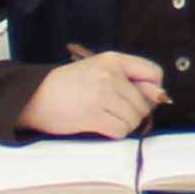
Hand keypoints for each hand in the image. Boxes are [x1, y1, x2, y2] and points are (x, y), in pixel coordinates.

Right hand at [14, 48, 167, 137]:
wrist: (34, 96)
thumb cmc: (69, 85)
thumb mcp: (99, 70)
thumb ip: (129, 80)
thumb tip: (160, 97)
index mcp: (113, 60)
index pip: (153, 73)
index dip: (153, 90)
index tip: (141, 98)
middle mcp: (110, 75)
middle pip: (144, 102)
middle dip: (135, 113)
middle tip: (115, 111)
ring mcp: (101, 95)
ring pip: (134, 119)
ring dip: (124, 124)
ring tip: (105, 117)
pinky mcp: (92, 115)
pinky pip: (120, 130)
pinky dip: (114, 133)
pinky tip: (100, 126)